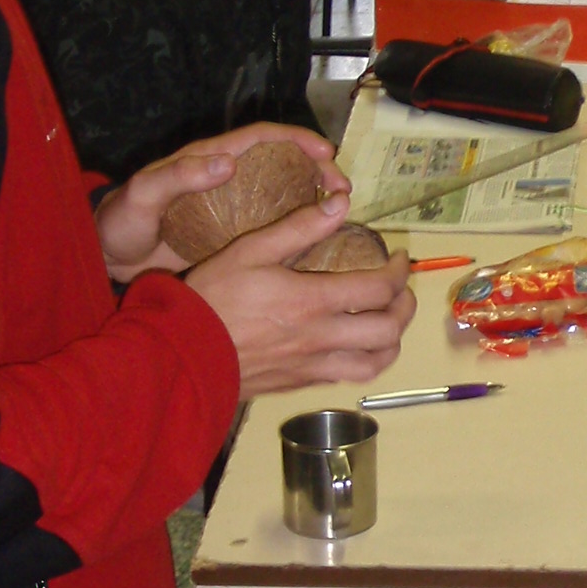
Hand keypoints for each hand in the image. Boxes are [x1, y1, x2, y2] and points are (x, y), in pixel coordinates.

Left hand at [94, 123, 345, 285]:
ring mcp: (232, 207)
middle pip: (283, 164)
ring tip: (340, 214)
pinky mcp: (232, 236)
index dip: (296, 140)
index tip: (326, 153)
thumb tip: (227, 161)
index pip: (262, 138)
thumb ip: (180, 176)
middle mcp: (227, 178)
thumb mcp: (145, 194)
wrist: (110, 256)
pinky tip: (318, 244)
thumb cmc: (123, 219)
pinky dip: (298, 229)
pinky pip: (272, 226)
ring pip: (284, 194)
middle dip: (318, 171)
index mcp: (208, 159)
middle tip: (343, 191)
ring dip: (314, 200)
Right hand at [187, 225, 416, 396]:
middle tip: (400, 291)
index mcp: (313, 301)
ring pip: (374, 363)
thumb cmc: (213, 298)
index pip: (380, 289)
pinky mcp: (299, 384)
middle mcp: (322, 338)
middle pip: (388, 332)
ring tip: (387, 322)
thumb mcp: (250, 250)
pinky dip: (364, 361)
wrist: (182, 356)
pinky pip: (347, 377)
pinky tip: (354, 345)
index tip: (400, 259)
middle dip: (404, 308)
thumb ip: (299, 227)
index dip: (399, 272)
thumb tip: (341, 203)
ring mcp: (312, 367)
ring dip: (390, 342)